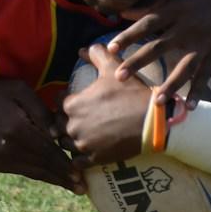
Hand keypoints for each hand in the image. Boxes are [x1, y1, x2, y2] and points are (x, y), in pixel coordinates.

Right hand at [0, 78, 83, 191]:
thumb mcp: (20, 91)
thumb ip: (41, 111)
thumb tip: (57, 135)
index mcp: (17, 128)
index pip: (47, 151)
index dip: (64, 164)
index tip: (80, 174)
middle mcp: (9, 148)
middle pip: (42, 166)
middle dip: (63, 178)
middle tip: (82, 188)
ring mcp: (0, 159)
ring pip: (33, 172)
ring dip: (53, 180)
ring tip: (72, 187)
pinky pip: (21, 171)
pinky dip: (37, 174)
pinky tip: (50, 177)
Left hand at [59, 42, 152, 164]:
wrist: (152, 122)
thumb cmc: (131, 93)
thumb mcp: (114, 67)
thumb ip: (96, 54)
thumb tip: (82, 49)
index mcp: (73, 104)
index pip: (58, 102)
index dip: (66, 99)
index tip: (76, 99)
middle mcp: (73, 126)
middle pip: (59, 124)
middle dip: (66, 119)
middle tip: (80, 116)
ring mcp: (83, 145)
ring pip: (66, 143)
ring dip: (70, 138)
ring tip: (82, 133)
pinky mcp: (94, 159)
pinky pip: (77, 162)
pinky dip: (79, 158)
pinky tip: (86, 151)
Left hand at [105, 0, 210, 98]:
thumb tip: (123, 11)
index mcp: (173, 10)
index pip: (146, 24)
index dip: (128, 36)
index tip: (110, 49)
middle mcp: (186, 28)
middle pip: (158, 47)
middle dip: (138, 63)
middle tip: (119, 77)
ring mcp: (201, 43)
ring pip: (184, 67)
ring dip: (170, 85)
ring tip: (157, 102)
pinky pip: (204, 75)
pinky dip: (198, 92)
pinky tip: (188, 108)